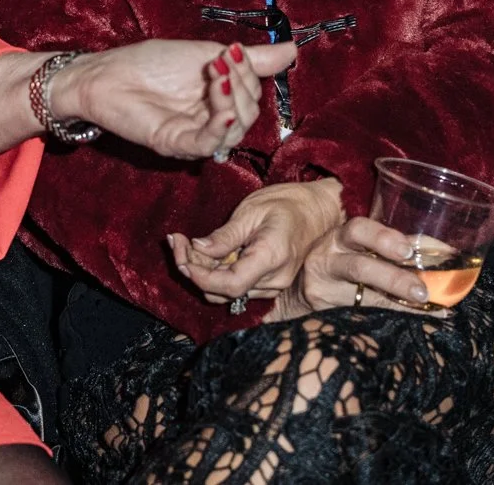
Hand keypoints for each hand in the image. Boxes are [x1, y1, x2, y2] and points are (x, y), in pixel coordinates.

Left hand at [69, 40, 295, 160]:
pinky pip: (208, 144)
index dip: (247, 74)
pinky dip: (219, 127)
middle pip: (247, 114)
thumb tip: (293, 51)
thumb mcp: (207, 54)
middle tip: (220, 62)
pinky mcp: (175, 144)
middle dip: (240, 84)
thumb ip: (249, 60)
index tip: (231, 50)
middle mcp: (210, 123)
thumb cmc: (150, 63)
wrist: (107, 73)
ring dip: (230, 100)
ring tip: (215, 74)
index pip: (252, 97)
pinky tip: (219, 107)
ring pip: (232, 129)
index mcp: (219, 103)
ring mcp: (194, 136)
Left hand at [168, 178, 341, 304]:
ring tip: (185, 243)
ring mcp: (273, 285)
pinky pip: (236, 285)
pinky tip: (204, 252)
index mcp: (270, 258)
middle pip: (223, 290)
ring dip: (202, 272)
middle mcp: (273, 280)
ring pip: (227, 290)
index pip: (229, 285)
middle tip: (175, 241)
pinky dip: (216, 272)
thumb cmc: (287, 203)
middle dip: (193, 269)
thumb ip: (225, 235)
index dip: (199, 276)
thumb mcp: (252, 211)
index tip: (180, 255)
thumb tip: (197, 249)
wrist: (318, 210)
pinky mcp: (269, 283)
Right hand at [264, 215, 434, 321]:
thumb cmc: (336, 263)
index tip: (409, 251)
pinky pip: (360, 317)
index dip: (384, 238)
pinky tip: (414, 322)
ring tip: (422, 307)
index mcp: (337, 238)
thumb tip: (439, 250)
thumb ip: (388, 245)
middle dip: (393, 278)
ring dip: (396, 303)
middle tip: (422, 290)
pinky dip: (390, 318)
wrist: (296, 290)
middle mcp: (326, 261)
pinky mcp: (325, 314)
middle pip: (359, 268)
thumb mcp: (352, 246)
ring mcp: (324, 291)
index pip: (358, 230)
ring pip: (361, 298)